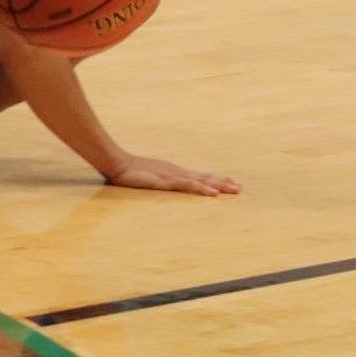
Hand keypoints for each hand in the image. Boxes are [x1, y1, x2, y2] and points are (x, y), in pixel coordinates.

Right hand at [104, 153, 240, 196]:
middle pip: (203, 177)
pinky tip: (210, 193)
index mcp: (174, 173)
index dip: (216, 180)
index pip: (200, 176)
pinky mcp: (164, 181)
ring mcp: (171, 176)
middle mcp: (176, 172)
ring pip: (199, 181)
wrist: (116, 163)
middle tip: (239, 189)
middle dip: (222, 183)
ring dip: (216, 186)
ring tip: (231, 190)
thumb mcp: (149, 180)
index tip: (232, 184)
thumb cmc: (130, 173)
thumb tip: (167, 189)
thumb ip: (160, 183)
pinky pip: (186, 186)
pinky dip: (200, 189)